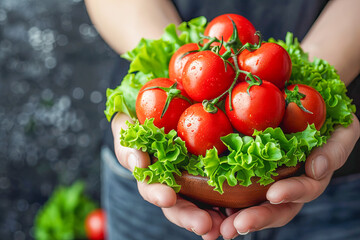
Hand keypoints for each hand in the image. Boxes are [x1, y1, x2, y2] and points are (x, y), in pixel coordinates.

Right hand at [112, 113, 223, 238]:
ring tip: (222, 227)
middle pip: (177, 206)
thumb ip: (127, 144)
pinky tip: (236, 212)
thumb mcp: (125, 126)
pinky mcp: (210, 172)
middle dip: (189, 217)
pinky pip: (219, 189)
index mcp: (149, 173)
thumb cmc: (137, 118)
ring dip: (209, 218)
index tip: (168, 198)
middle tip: (204, 225)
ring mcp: (190, 179)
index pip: (151, 188)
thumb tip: (139, 165)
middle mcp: (169, 181)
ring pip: (199, 204)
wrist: (157, 107)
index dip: (158, 194)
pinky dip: (227, 203)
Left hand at [220, 114, 359, 238]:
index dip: (291, 193)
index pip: (303, 190)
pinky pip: (234, 188)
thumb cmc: (327, 120)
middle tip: (237, 227)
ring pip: (252, 203)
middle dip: (257, 218)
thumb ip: (334, 151)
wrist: (302, 107)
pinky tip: (210, 207)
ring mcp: (266, 181)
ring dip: (237, 216)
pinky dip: (224, 201)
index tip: (274, 194)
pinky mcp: (246, 172)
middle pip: (275, 208)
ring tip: (222, 226)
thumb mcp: (341, 132)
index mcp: (309, 178)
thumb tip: (315, 169)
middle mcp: (287, 185)